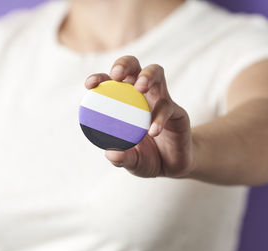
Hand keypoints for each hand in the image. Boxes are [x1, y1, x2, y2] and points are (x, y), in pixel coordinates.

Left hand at [85, 56, 193, 177]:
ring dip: (147, 75)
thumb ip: (123, 159)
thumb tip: (110, 154)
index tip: (90, 85)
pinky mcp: (178, 112)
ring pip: (156, 74)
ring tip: (140, 88)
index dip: (99, 78)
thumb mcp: (133, 162)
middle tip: (117, 75)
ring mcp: (161, 101)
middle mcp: (142, 96)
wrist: (173, 168)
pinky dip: (159, 117)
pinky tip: (152, 131)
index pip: (110, 83)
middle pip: (134, 66)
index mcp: (124, 102)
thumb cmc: (147, 158)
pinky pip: (168, 107)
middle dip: (124, 64)